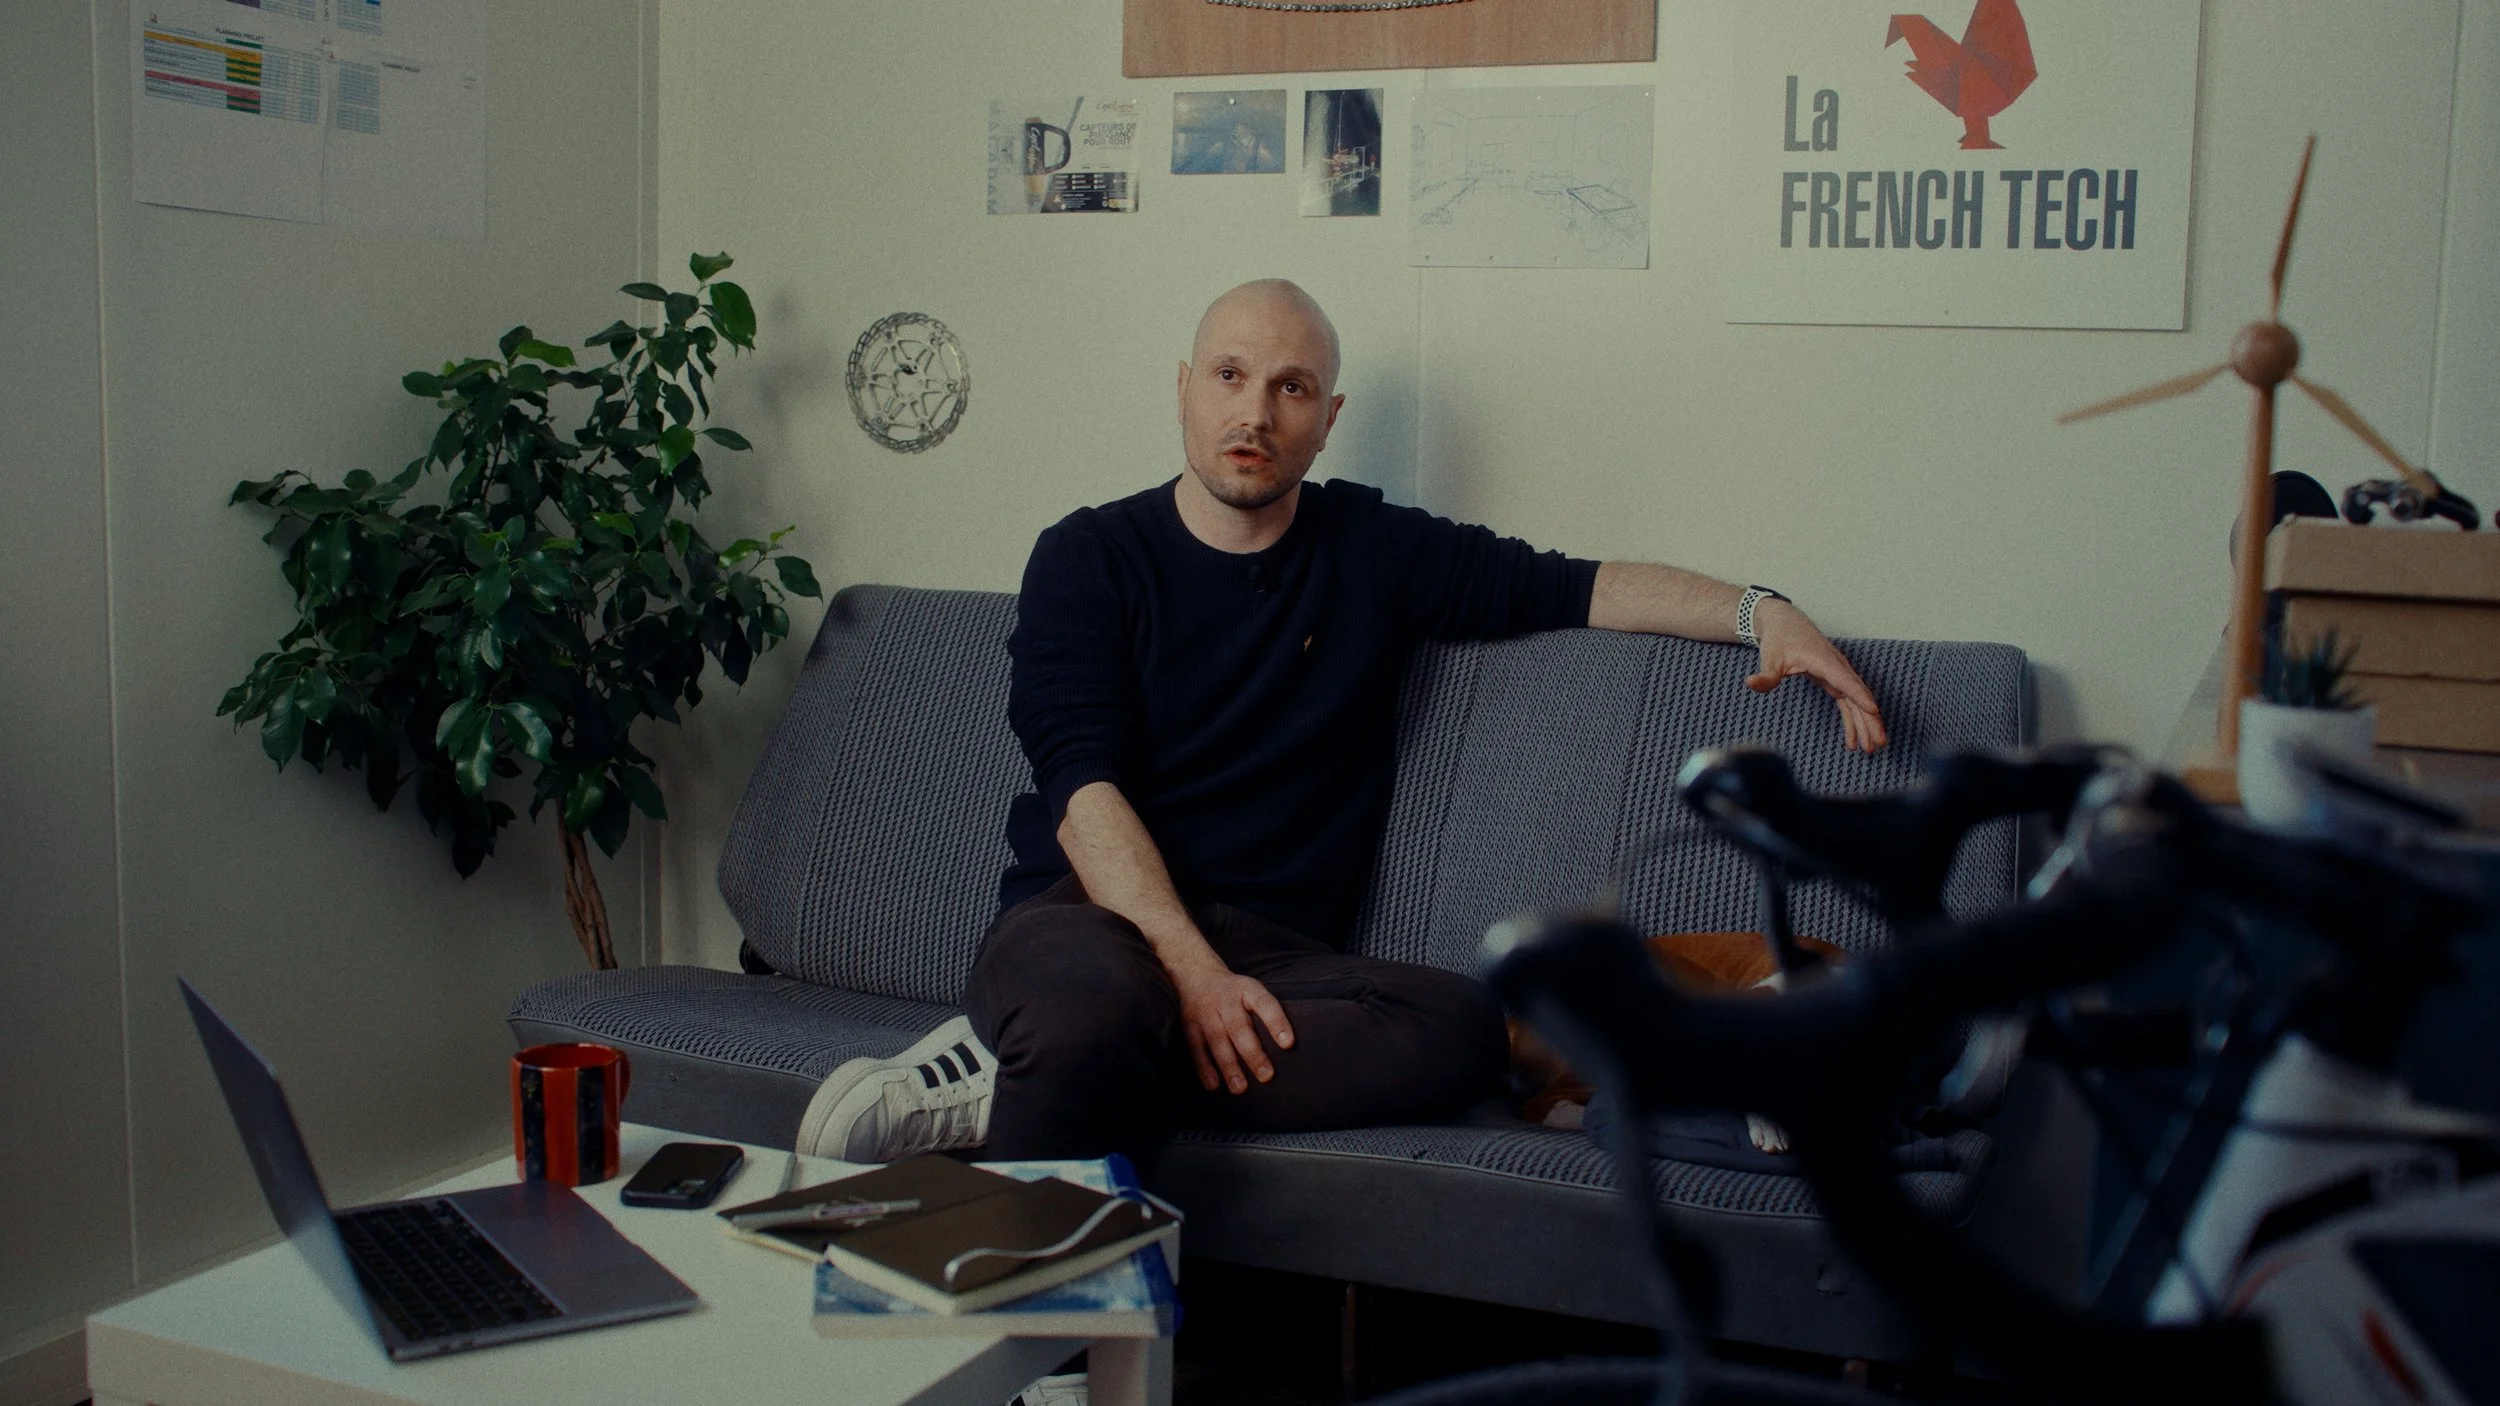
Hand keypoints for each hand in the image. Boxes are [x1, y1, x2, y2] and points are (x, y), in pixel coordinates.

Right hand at [1166, 954, 1295, 1093]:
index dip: (1276, 1022)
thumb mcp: (1252, 989)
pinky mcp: (1190, 1026)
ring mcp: (1206, 1013)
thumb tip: (1286, 1046)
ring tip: (1240, 1088)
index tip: (1288, 1043)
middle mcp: (1226, 1001)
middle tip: (1266, 1075)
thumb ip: (1266, 1012)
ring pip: (1218, 1041)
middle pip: (1239, 1028)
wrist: (1197, 974)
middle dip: (1252, 1053)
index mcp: (1246, 990)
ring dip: (1229, 1066)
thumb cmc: (1235, 991)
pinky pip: (1197, 1048)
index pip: (1264, 1004)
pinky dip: (1204, 1067)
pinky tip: (1213, 1085)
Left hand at [1745, 600, 1888, 753]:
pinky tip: (1853, 741)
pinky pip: (1847, 704)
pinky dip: (1852, 721)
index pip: (1845, 680)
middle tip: (1879, 743)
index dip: (1859, 696)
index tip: (1873, 711)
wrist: (1785, 623)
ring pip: (1856, 702)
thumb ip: (1766, 675)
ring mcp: (1837, 675)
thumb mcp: (1770, 657)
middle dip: (1870, 720)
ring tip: (1872, 748)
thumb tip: (1752, 684)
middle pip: (1858, 696)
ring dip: (1866, 725)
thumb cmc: (1780, 639)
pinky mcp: (1834, 681)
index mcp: (1824, 661)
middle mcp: (1837, 668)